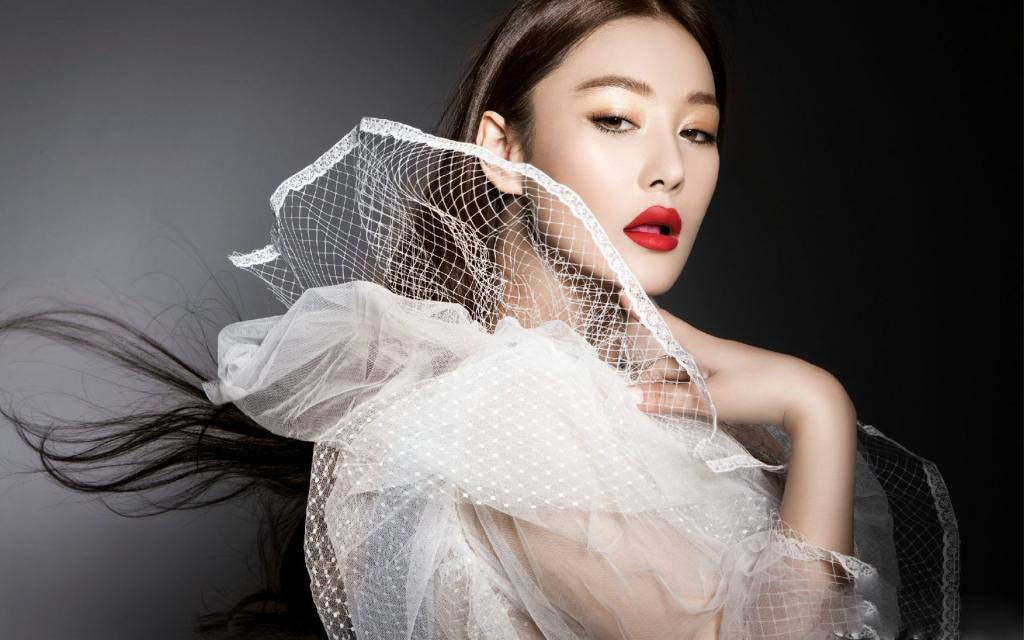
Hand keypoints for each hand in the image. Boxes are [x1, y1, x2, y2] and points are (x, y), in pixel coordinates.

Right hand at [618, 291, 852, 438]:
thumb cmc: (759, 391)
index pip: (664, 323)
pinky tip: (688, 410)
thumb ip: (668, 400)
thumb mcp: (707, 399)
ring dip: (670, 389)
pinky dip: (687, 394)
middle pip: (670, 358)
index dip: (643, 311)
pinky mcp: (736, 381)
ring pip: (686, 373)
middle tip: (637, 398)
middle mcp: (712, 352)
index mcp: (702, 346)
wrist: (808, 399)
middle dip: (652, 375)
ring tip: (662, 410)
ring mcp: (725, 367)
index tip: (625, 294)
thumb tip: (630, 398)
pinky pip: (701, 383)